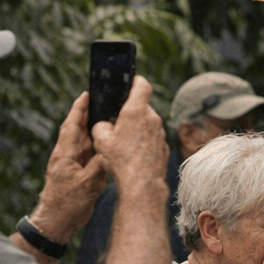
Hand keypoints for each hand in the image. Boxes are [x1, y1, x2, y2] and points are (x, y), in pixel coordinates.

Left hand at [31, 92, 107, 237]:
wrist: (57, 222)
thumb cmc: (67, 204)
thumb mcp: (87, 183)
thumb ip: (99, 164)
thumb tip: (111, 148)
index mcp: (65, 154)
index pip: (72, 125)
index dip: (79, 108)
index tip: (87, 94)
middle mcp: (67, 155)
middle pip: (78, 129)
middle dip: (89, 114)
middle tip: (103, 101)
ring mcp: (72, 164)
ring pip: (84, 141)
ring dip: (95, 129)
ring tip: (109, 118)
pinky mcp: (78, 173)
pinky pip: (89, 154)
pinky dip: (97, 145)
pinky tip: (107, 143)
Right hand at [90, 76, 168, 190]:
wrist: (142, 183)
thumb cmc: (121, 160)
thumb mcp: (101, 141)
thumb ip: (100, 126)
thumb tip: (104, 125)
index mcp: (136, 111)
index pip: (142, 85)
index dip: (136, 80)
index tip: (130, 81)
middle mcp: (152, 118)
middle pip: (141, 107)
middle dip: (129, 112)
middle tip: (116, 123)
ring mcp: (160, 132)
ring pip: (146, 124)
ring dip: (136, 128)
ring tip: (122, 144)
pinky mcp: (163, 145)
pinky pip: (151, 137)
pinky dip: (143, 141)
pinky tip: (133, 154)